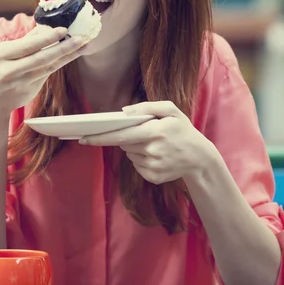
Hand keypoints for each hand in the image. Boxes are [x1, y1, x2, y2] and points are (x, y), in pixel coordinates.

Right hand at [0, 25, 86, 116]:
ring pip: (48, 66)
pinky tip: (73, 54)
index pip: (28, 45)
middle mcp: (10, 69)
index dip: (47, 38)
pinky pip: (49, 72)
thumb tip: (44, 25)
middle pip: (41, 57)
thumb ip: (25, 40)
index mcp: (1, 54)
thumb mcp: (3, 53)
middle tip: (80, 38)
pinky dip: (61, 62)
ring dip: (67, 55)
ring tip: (83, 45)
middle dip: (62, 48)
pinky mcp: (31, 89)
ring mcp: (21, 81)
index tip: (63, 29)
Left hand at [79, 101, 213, 185]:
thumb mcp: (171, 110)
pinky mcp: (153, 177)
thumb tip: (124, 112)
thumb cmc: (183, 130)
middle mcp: (152, 150)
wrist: (200, 158)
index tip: (83, 138)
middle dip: (127, 137)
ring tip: (155, 144)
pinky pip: (137, 166)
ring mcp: (153, 166)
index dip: (100, 137)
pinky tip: (157, 156)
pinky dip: (141, 159)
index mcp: (155, 132)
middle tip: (143, 133)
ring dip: (135, 148)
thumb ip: (147, 107)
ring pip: (130, 155)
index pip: (120, 135)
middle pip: (124, 144)